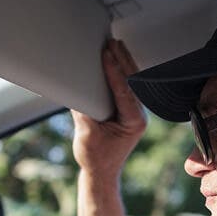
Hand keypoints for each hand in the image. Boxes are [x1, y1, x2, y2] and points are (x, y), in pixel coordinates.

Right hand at [72, 39, 146, 180]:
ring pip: (132, 81)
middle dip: (122, 60)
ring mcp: (135, 112)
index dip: (114, 71)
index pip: (124, 91)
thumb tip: (77, 89)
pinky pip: (127, 86)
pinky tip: (115, 58)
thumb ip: (84, 112)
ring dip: (124, 62)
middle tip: (111, 43)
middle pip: (132, 81)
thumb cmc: (95, 158)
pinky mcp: (128, 110)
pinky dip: (121, 71)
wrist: (101, 172)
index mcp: (134, 122)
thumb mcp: (86, 134)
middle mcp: (139, 115)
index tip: (106, 55)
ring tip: (115, 44)